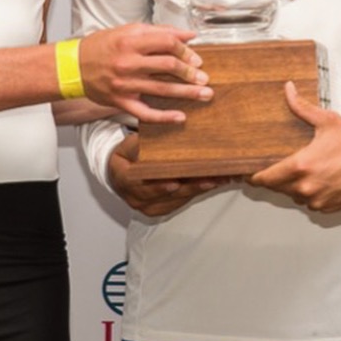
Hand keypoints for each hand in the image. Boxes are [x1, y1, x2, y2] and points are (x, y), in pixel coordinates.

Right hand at [78, 23, 211, 123]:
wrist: (73, 66)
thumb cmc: (102, 46)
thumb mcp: (128, 31)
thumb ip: (159, 31)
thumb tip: (188, 34)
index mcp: (131, 41)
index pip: (167, 43)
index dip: (186, 50)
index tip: (197, 58)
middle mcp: (128, 63)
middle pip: (168, 66)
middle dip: (191, 72)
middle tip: (205, 78)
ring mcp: (125, 84)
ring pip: (162, 90)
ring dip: (187, 93)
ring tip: (205, 94)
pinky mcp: (120, 101)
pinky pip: (145, 113)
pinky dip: (164, 117)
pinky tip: (180, 117)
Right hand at [108, 133, 234, 215]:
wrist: (121, 173)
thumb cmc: (126, 157)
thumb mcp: (128, 145)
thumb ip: (141, 143)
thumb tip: (162, 132)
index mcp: (125, 181)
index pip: (141, 185)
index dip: (158, 185)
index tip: (174, 183)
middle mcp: (137, 198)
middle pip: (166, 194)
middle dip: (190, 186)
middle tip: (209, 179)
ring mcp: (150, 206)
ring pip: (178, 199)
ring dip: (199, 188)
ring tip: (219, 178)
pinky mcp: (163, 209)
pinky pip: (182, 201)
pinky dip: (198, 191)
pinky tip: (213, 182)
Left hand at [247, 82, 340, 211]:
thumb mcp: (328, 121)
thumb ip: (302, 107)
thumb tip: (288, 90)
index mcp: (301, 166)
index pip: (266, 178)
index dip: (254, 177)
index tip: (248, 174)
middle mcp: (306, 187)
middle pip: (277, 188)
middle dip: (275, 179)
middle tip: (277, 166)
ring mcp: (316, 200)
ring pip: (294, 196)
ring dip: (294, 187)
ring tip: (304, 171)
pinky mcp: (327, 208)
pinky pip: (310, 203)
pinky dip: (310, 194)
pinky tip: (319, 180)